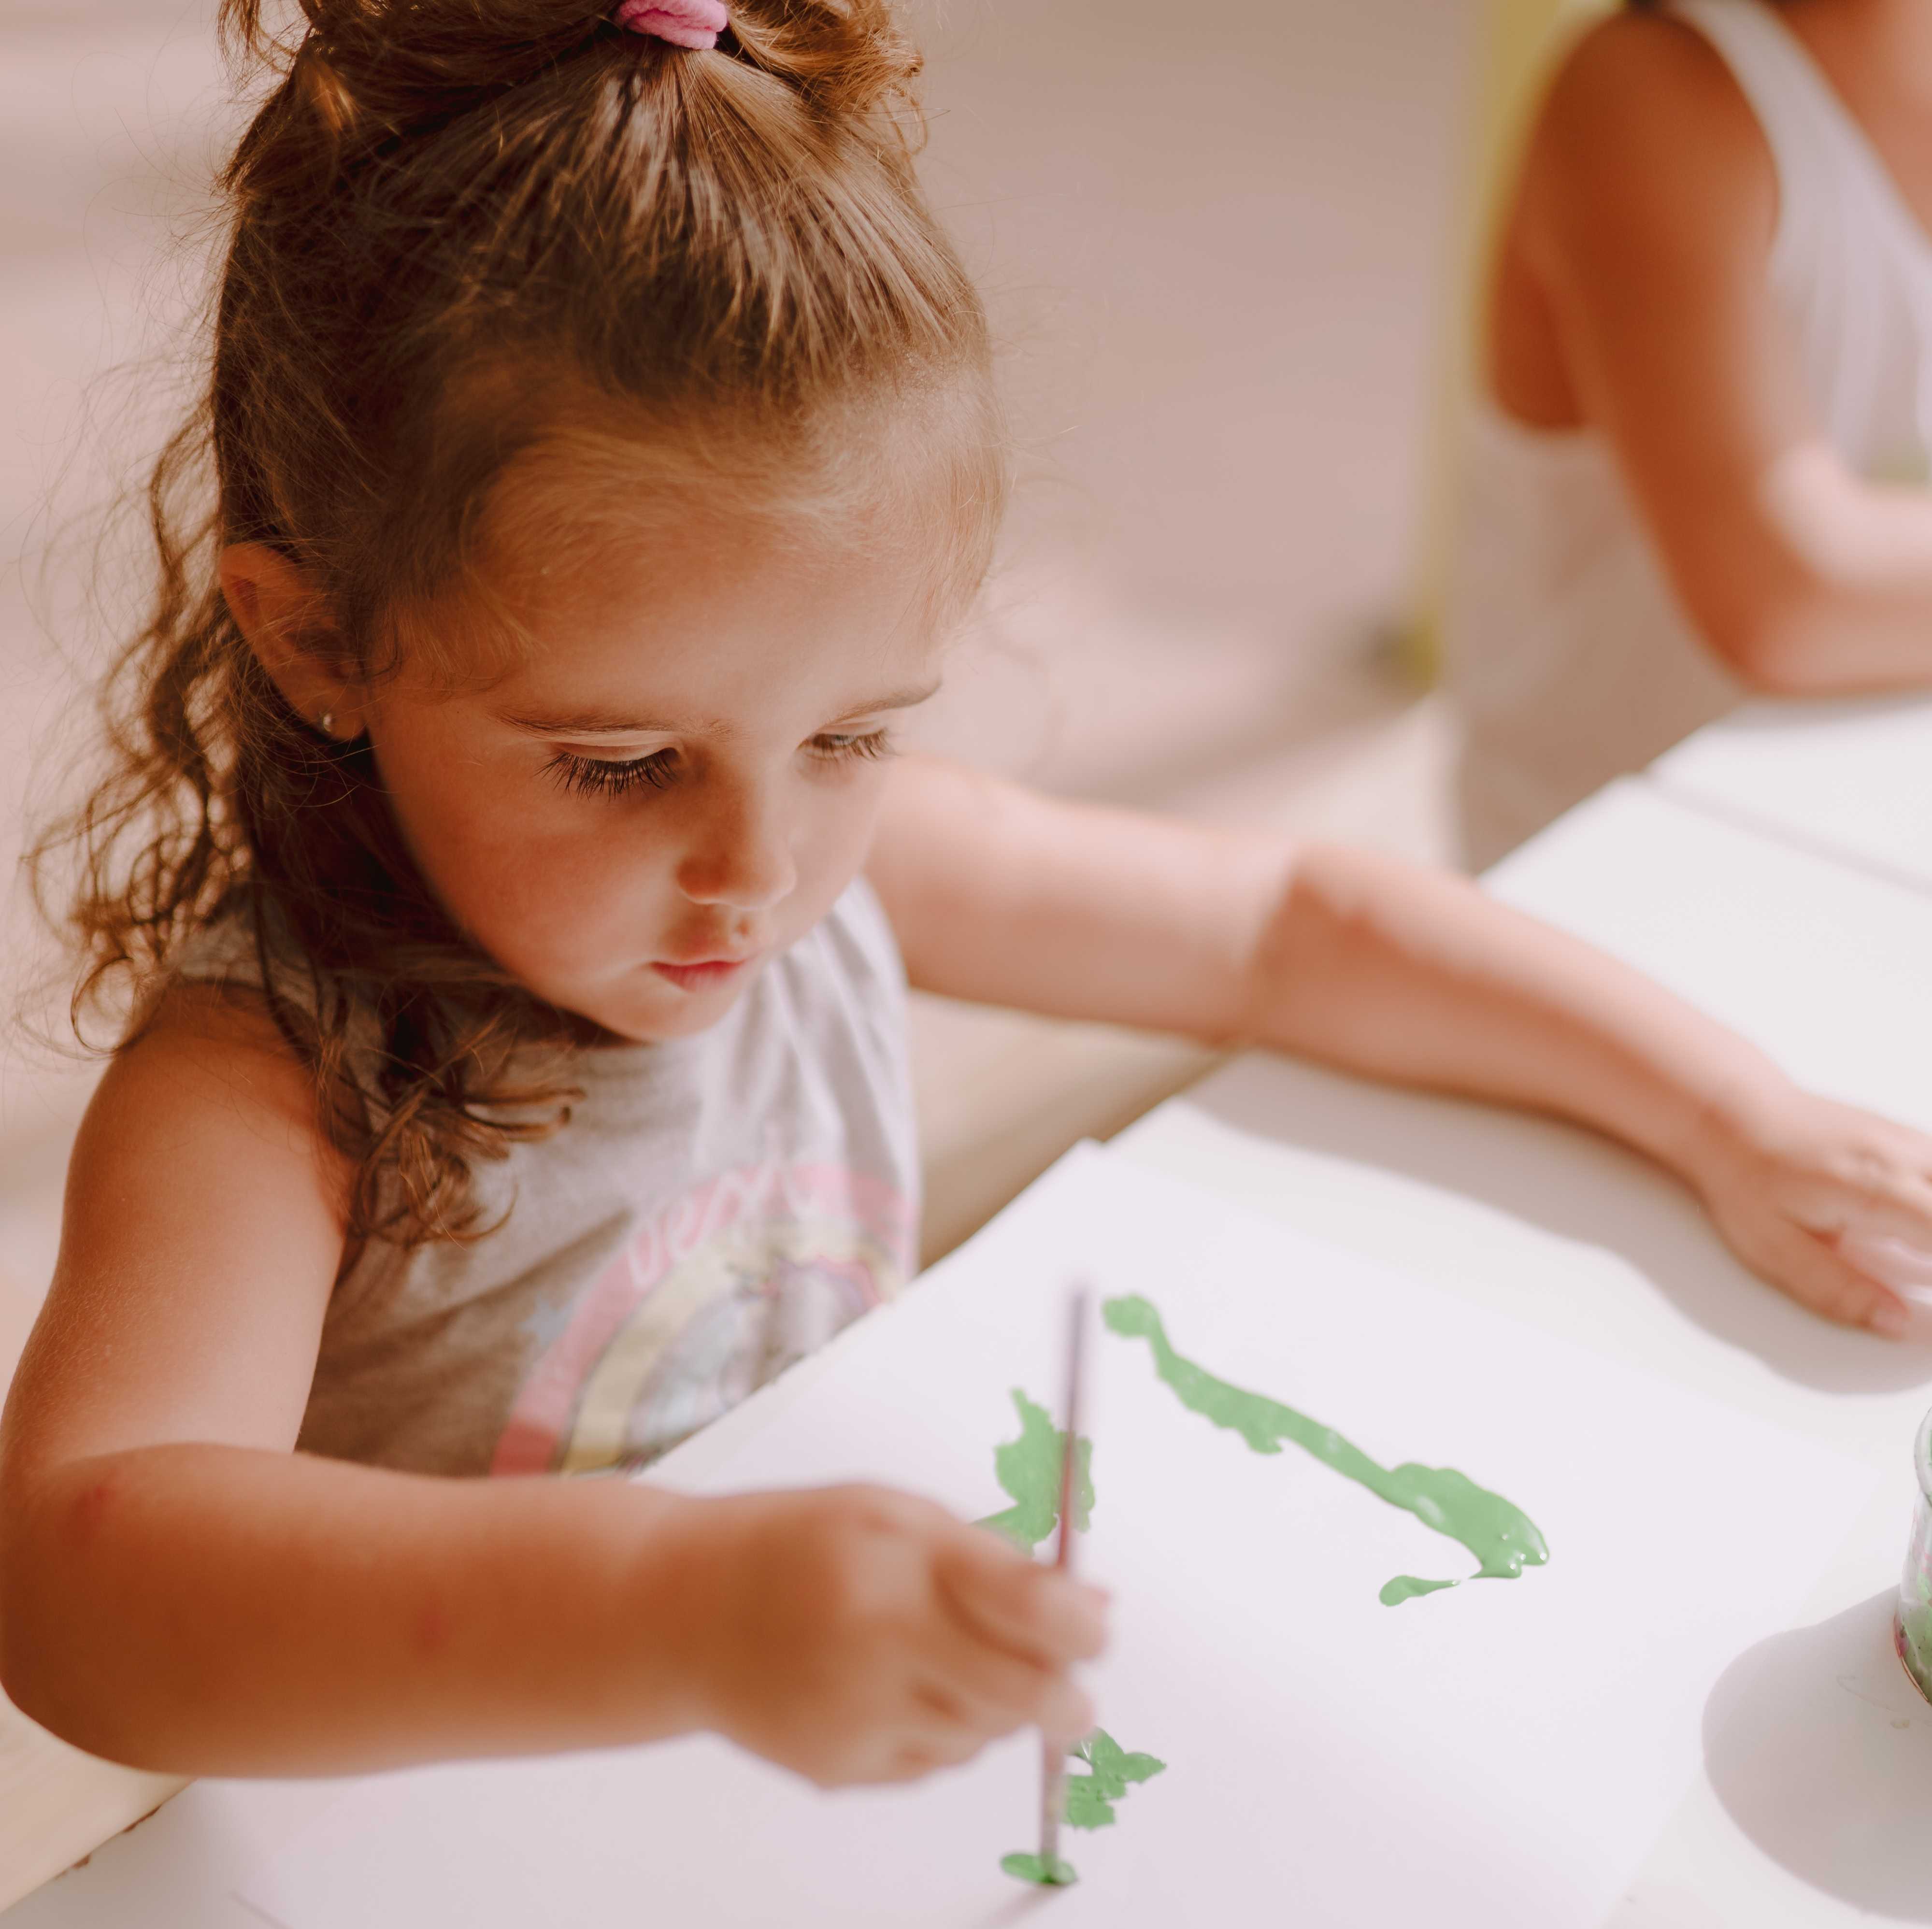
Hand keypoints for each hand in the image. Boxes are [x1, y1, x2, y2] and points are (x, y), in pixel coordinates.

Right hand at [673, 1484, 1106, 1787]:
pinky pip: (937, 1763)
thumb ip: (995, 1560)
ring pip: (986, 1735)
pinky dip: (943, 1730)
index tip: (1094, 1627)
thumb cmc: (799, 1546)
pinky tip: (899, 1686)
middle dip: (1064, 1690)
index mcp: (898, 1569)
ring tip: (946, 1654)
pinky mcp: (842, 1769)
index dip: (1083, 1627)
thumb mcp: (897, 1514)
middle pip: (1025, 1696)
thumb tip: (1093, 1607)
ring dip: (997, 1704)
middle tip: (1067, 1671)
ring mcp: (858, 1718)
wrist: (684, 1612)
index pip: (1032, 1611)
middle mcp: (879, 1649)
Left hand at [1688, 1087, 1931, 1336]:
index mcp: (1875, 1191)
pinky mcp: (1904, 1137)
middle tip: (1917, 1272)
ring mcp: (1907, 1142)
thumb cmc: (1744, 1173)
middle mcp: (1901, 1159)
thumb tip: (1895, 1324)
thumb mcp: (1775, 1248)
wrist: (1729, 1115)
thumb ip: (1839, 1290)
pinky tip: (1918, 1224)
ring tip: (1915, 1253)